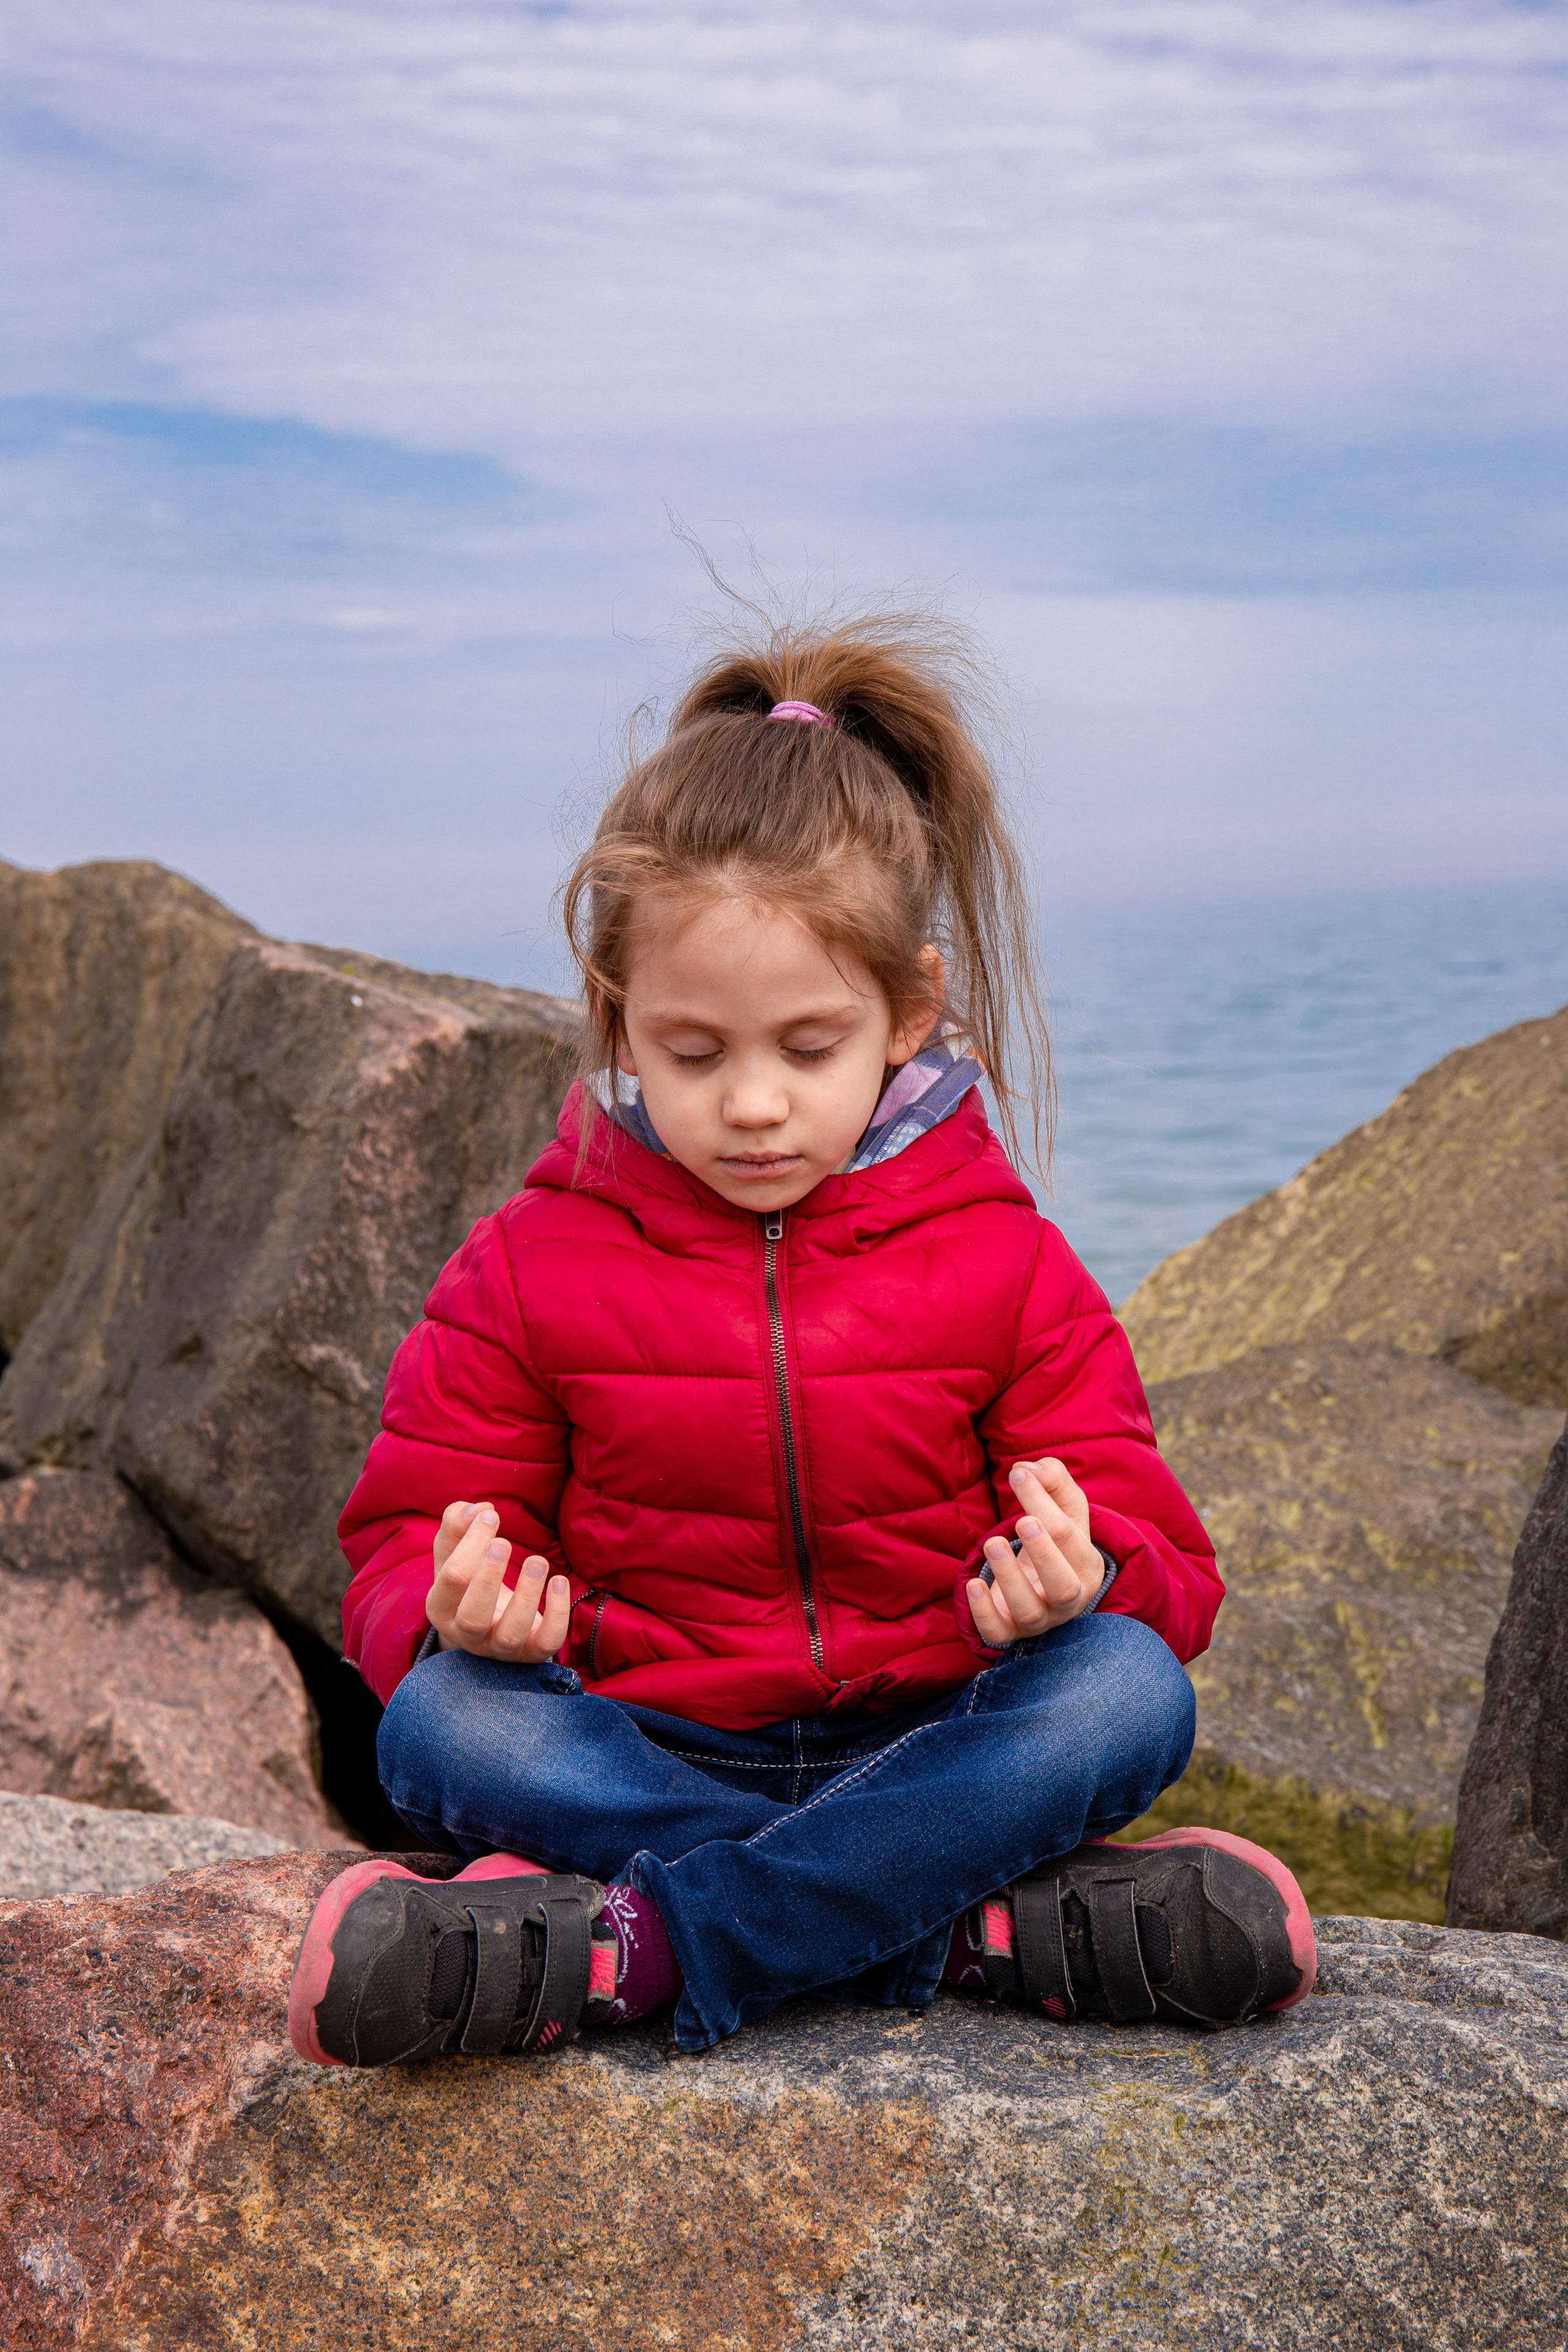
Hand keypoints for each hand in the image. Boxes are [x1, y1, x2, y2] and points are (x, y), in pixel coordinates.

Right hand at [427, 1500, 571, 1662]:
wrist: (488, 1617)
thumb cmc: (469, 1572)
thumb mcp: (453, 1547)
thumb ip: (458, 1521)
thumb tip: (481, 1510)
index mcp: (441, 1606)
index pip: (451, 1579)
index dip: (470, 1545)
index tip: (490, 1516)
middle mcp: (467, 1634)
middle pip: (472, 1618)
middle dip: (488, 1579)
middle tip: (503, 1543)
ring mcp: (499, 1648)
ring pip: (510, 1635)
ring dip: (527, 1596)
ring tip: (537, 1561)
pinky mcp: (531, 1653)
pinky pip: (547, 1644)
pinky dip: (558, 1615)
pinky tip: (559, 1581)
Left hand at [967, 1458, 1102, 1646]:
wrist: (1045, 1582)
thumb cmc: (1056, 1537)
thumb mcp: (1065, 1504)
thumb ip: (1052, 1478)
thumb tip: (1026, 1470)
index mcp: (1087, 1565)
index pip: (1069, 1537)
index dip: (1043, 1503)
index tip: (1018, 1476)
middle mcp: (1069, 1599)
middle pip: (1063, 1587)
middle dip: (1044, 1554)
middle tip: (1024, 1520)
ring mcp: (1040, 1620)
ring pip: (1030, 1612)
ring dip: (1010, 1578)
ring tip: (993, 1543)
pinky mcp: (1010, 1632)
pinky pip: (998, 1633)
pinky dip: (984, 1612)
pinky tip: (973, 1583)